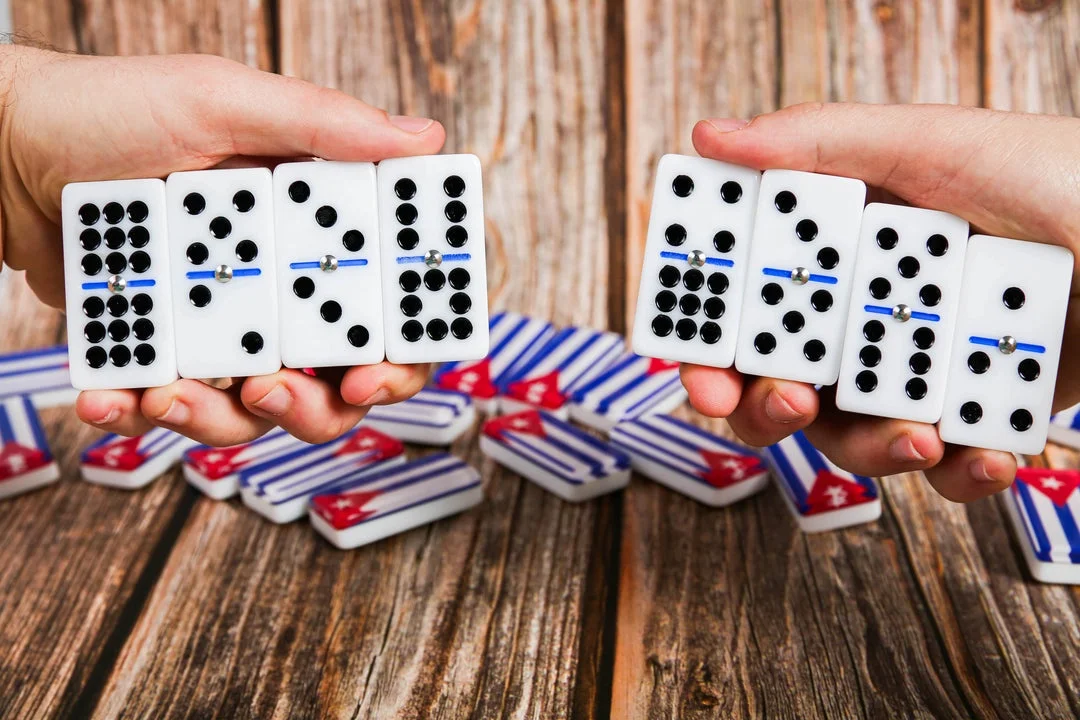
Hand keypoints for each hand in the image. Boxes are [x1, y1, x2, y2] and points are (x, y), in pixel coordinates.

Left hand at [0, 47, 443, 444]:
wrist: (0, 150)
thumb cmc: (108, 108)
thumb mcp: (220, 101)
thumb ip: (322, 123)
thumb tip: (421, 138)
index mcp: (319, 225)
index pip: (392, 304)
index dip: (404, 350)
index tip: (373, 370)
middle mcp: (285, 282)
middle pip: (343, 378)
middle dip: (320, 406)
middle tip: (273, 390)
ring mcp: (228, 321)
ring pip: (265, 409)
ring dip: (226, 420)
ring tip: (172, 396)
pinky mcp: (170, 348)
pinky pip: (181, 406)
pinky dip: (147, 413)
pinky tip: (114, 395)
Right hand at [683, 103, 1079, 501]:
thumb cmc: (1063, 177)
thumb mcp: (934, 147)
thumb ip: (819, 144)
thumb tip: (713, 137)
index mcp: (840, 247)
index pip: (745, 302)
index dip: (707, 342)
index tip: (702, 373)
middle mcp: (868, 309)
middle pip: (778, 380)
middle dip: (768, 408)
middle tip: (789, 402)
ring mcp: (919, 364)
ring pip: (850, 435)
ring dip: (872, 446)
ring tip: (921, 434)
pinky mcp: (975, 412)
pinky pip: (941, 468)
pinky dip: (959, 472)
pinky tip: (987, 453)